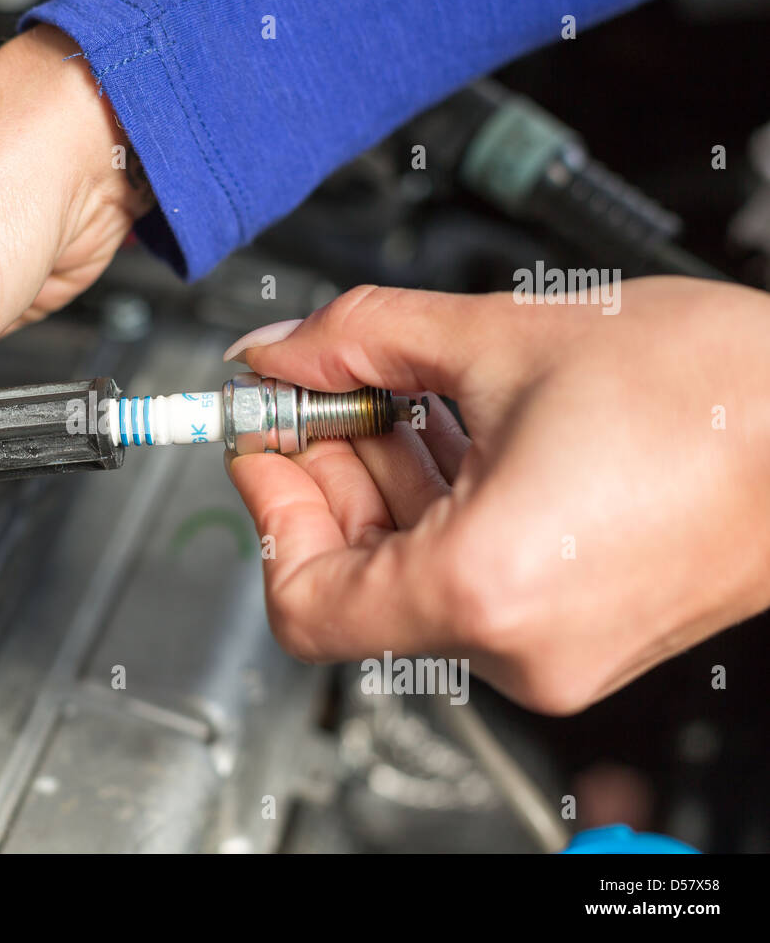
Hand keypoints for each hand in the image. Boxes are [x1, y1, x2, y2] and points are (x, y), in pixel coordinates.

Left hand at [225, 278, 769, 713]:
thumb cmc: (723, 389)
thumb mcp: (503, 336)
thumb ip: (361, 338)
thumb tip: (283, 350)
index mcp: (483, 589)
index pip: (303, 597)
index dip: (266, 509)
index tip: (264, 439)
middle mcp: (517, 646)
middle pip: (353, 582)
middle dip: (324, 476)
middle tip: (318, 393)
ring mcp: (554, 650)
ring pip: (410, 577)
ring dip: (381, 482)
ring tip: (389, 393)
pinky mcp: (582, 632)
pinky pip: (470, 580)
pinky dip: (439, 507)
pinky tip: (445, 429)